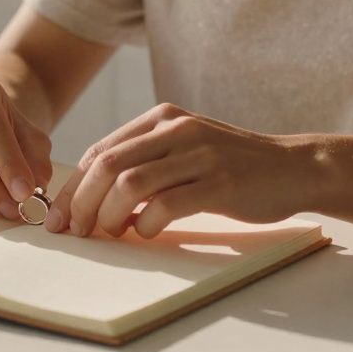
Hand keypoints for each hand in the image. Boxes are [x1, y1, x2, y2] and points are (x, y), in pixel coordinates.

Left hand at [44, 103, 314, 237]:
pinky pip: (167, 204)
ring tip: (109, 233)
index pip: (100, 150)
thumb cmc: (232, 165)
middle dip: (82, 202)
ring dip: (109, 215)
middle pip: (107, 165)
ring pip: (130, 183)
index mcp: (162, 118)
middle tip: (75, 231)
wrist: (293, 167)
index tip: (59, 216)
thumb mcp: (185, 148)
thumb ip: (145, 161)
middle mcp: (177, 129)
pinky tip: (145, 232)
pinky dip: (146, 223)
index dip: (73, 186)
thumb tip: (93, 198)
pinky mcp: (220, 182)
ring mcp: (199, 154)